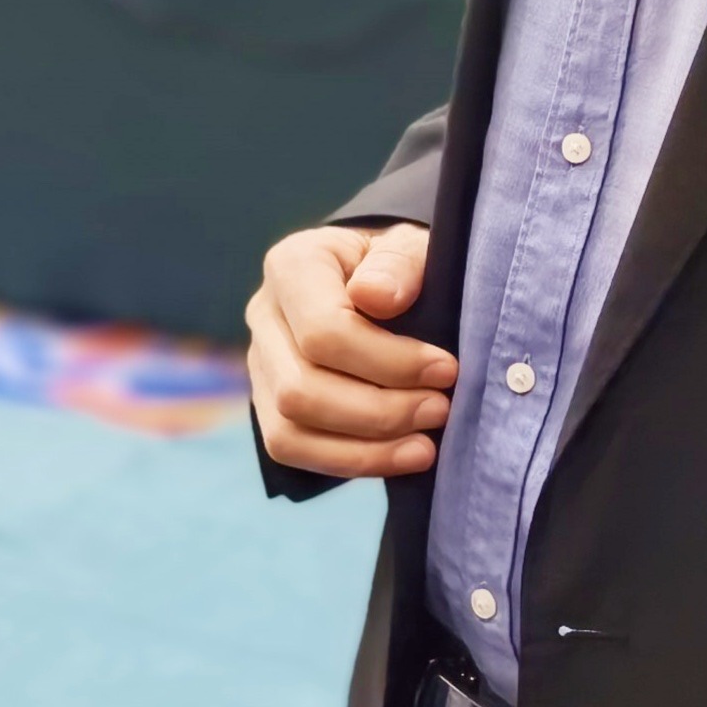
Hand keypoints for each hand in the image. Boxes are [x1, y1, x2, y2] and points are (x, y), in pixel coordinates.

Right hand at [246, 222, 455, 479]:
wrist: (379, 279)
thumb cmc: (398, 264)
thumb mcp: (409, 246)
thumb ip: (398, 262)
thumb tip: (376, 297)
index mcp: (292, 265)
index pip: (324, 331)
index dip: (389, 362)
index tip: (446, 370)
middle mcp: (263, 314)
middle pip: (300, 389)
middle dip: (379, 412)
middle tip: (440, 410)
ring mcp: (260, 362)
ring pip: (289, 428)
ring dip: (364, 447)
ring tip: (425, 444)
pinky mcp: (269, 401)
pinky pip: (290, 448)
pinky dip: (349, 461)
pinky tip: (398, 456)